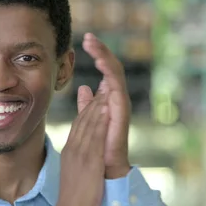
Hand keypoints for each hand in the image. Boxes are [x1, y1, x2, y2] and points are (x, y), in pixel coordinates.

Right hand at [54, 93, 109, 205]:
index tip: (96, 96)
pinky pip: (95, 137)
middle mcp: (73, 149)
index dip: (88, 109)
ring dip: (98, 106)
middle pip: (83, 121)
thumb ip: (78, 158)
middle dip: (93, 102)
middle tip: (103, 86)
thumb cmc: (73, 197)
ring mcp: (80, 154)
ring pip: (89, 125)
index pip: (78, 125)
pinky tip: (106, 109)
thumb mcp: (73, 172)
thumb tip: (81, 150)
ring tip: (106, 90)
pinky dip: (100, 121)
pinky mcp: (89, 161)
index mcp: (70, 151)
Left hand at [79, 33, 130, 178]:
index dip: (97, 53)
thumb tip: (84, 87)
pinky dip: (109, 72)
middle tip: (88, 37)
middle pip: (110, 67)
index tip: (86, 40)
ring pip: (114, 73)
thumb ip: (87, 104)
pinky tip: (100, 60)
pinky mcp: (120, 110)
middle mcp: (115, 98)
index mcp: (107, 98)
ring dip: (104, 56)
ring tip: (92, 43)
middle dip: (101, 50)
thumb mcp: (87, 120)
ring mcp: (119, 103)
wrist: (104, 168)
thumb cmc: (97, 148)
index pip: (104, 69)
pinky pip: (116, 86)